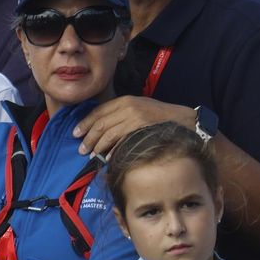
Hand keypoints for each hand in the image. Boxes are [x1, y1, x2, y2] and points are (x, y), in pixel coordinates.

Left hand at [74, 96, 195, 158]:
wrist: (184, 120)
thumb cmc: (159, 117)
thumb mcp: (138, 108)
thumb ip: (121, 115)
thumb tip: (101, 128)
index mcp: (124, 101)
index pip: (98, 112)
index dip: (85, 123)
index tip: (76, 133)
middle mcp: (128, 107)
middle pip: (100, 123)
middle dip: (88, 138)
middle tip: (81, 149)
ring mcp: (135, 117)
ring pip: (108, 133)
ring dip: (97, 146)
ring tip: (91, 156)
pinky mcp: (141, 128)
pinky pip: (121, 141)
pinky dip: (112, 151)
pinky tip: (107, 158)